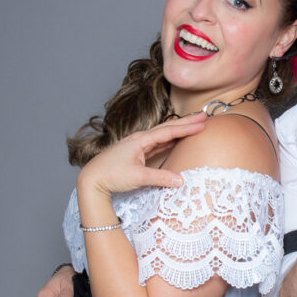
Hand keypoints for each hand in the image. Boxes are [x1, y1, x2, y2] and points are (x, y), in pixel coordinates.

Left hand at [77, 113, 208, 198]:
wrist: (92, 179)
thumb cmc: (112, 175)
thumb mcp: (138, 177)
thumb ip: (161, 177)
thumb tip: (181, 180)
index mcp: (140, 140)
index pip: (168, 131)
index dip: (186, 127)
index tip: (202, 123)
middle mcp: (139, 139)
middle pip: (167, 128)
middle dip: (186, 122)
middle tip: (203, 117)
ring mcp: (137, 146)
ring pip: (163, 134)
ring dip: (178, 130)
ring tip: (194, 125)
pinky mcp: (136, 153)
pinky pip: (157, 143)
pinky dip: (169, 140)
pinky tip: (175, 140)